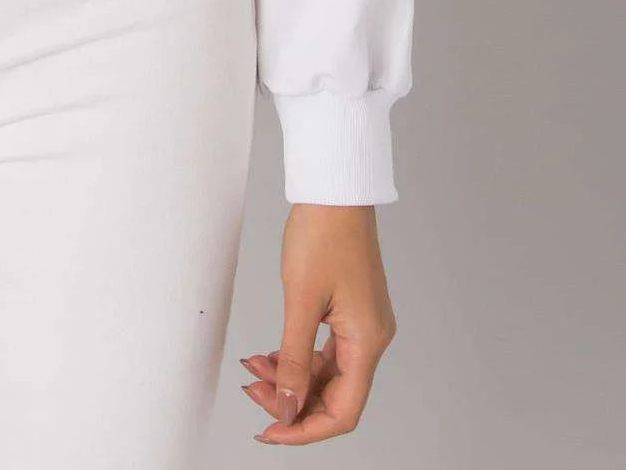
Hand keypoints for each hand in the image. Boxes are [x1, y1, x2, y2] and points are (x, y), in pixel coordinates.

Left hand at [239, 203, 396, 444]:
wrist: (335, 192)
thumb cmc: (322, 234)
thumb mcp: (300, 300)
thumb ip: (293, 358)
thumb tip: (287, 405)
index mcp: (367, 342)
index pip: (342, 411)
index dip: (306, 429)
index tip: (271, 431)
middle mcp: (372, 339)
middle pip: (335, 397)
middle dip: (293, 403)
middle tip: (253, 395)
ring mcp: (363, 326)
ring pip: (328, 375)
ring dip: (291, 379)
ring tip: (254, 372)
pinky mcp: (352, 313)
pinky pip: (326, 352)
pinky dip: (298, 358)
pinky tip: (270, 356)